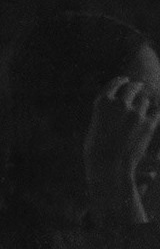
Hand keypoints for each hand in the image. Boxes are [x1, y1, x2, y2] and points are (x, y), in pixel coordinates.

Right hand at [85, 77, 159, 227]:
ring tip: (140, 111)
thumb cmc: (96, 152)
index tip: (125, 80)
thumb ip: (105, 115)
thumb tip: (115, 108)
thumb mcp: (95, 128)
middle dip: (135, 87)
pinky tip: (152, 115)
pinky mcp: (149, 123)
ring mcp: (136, 113)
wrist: (109, 167)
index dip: (120, 81)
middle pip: (132, 88)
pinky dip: (153, 113)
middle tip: (138, 87)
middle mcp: (120, 104)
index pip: (113, 85)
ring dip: (142, 104)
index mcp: (102, 103)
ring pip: (144, 101)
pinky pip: (155, 112)